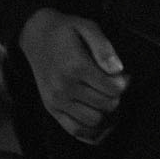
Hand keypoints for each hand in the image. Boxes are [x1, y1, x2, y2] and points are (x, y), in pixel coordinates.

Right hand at [19, 9, 128, 144]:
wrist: (36, 37)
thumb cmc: (66, 30)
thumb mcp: (87, 27)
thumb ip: (104, 48)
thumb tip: (118, 71)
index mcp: (76, 67)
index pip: (113, 88)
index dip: (124, 83)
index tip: (122, 75)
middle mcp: (65, 87)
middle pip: (107, 105)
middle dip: (116, 97)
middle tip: (114, 86)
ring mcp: (57, 101)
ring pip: (94, 121)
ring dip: (106, 114)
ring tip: (105, 99)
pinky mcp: (52, 109)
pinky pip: (76, 131)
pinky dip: (92, 131)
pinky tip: (99, 120)